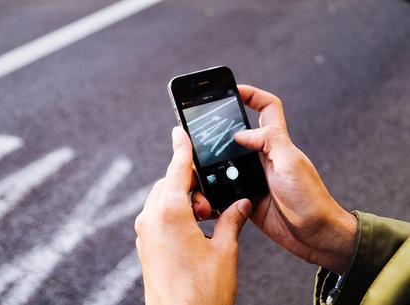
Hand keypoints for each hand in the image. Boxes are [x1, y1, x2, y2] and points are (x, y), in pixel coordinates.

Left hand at [135, 126, 251, 304]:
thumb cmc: (202, 291)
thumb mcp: (224, 250)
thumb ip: (231, 221)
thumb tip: (240, 204)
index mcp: (170, 212)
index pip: (176, 168)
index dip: (181, 148)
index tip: (179, 131)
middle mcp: (151, 218)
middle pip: (168, 184)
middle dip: (190, 184)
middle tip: (212, 203)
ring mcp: (144, 233)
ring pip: (162, 200)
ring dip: (182, 200)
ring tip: (206, 219)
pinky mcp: (145, 246)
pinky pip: (157, 216)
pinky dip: (173, 213)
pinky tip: (194, 229)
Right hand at [192, 85, 356, 274]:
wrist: (314, 236)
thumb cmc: (310, 198)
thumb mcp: (290, 162)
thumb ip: (268, 141)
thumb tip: (239, 134)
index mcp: (277, 143)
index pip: (267, 108)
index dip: (251, 94)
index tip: (232, 90)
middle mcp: (263, 157)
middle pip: (238, 133)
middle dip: (219, 129)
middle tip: (198, 128)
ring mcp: (254, 177)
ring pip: (226, 162)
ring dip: (212, 162)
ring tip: (194, 161)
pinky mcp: (246, 197)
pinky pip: (224, 188)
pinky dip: (213, 189)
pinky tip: (202, 189)